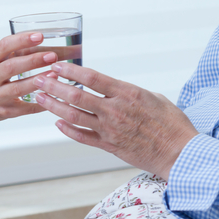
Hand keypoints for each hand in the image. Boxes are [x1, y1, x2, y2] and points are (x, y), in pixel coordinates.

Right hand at [0, 32, 59, 121]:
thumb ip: (13, 51)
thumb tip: (42, 39)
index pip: (4, 46)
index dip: (22, 40)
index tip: (39, 36)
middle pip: (11, 67)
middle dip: (33, 61)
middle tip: (52, 56)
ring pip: (18, 89)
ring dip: (37, 81)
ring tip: (54, 74)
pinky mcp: (3, 112)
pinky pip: (24, 108)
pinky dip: (40, 103)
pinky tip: (52, 97)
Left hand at [33, 63, 198, 179]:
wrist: (179, 153)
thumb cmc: (172, 123)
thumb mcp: (153, 97)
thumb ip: (129, 92)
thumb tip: (113, 88)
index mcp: (126, 94)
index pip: (91, 78)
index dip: (70, 71)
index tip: (57, 65)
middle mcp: (115, 111)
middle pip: (76, 96)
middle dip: (54, 86)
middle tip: (39, 79)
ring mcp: (110, 130)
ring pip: (75, 117)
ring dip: (54, 107)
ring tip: (40, 98)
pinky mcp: (110, 147)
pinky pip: (83, 138)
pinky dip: (68, 130)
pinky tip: (57, 123)